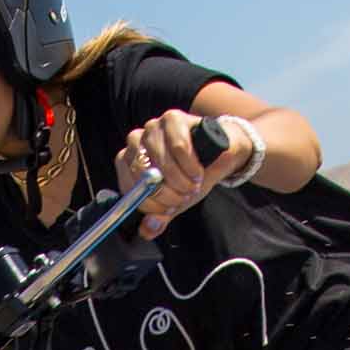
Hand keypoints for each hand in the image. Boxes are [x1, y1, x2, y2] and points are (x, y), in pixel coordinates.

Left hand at [120, 109, 254, 237]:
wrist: (220, 154)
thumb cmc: (192, 176)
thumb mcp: (175, 202)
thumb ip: (159, 217)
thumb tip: (147, 231)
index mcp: (129, 162)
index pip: (129, 186)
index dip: (150, 202)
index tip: (169, 209)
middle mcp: (136, 142)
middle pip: (142, 173)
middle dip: (166, 193)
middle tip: (184, 197)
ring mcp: (152, 128)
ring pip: (161, 161)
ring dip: (180, 180)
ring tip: (193, 185)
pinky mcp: (172, 118)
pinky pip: (177, 146)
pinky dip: (189, 164)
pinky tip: (198, 171)